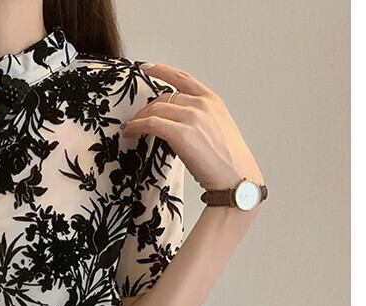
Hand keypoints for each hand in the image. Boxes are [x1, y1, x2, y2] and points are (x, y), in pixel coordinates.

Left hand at [122, 63, 263, 190]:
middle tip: (135, 120)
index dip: (162, 71)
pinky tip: (130, 132)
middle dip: (146, 108)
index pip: (182, 78)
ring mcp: (191, 117)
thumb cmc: (227, 160)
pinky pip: (151, 124)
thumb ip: (200, 118)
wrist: (235, 176)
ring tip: (130, 128)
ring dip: (138, 119)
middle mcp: (201, 104)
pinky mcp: (181, 133)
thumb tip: (179, 122)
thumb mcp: (218, 129)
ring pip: (155, 109)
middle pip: (164, 97)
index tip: (147, 69)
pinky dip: (137, 126)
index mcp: (211, 100)